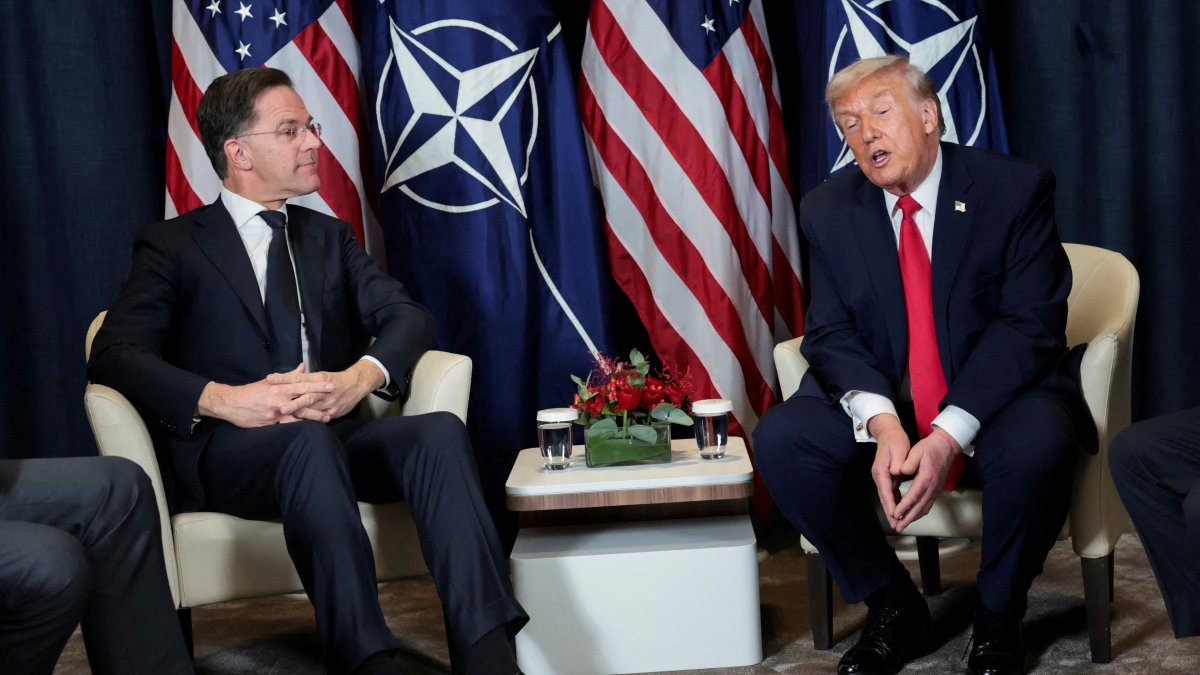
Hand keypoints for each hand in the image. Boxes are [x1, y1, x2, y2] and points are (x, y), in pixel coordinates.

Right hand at [197, 363, 333, 427]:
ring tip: (327, 418)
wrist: (231, 403)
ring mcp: (276, 412)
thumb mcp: (270, 381)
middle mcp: (279, 399)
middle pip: (304, 399)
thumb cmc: (252, 391)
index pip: (303, 384)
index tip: (331, 384)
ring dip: (313, 416)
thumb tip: (303, 366)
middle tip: (334, 401)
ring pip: (298, 414)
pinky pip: (288, 424)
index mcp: (279, 387)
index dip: (318, 385)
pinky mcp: (271, 422)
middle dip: (320, 400)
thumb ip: (289, 375)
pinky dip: (299, 425)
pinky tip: (309, 428)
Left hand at [267, 360, 384, 421]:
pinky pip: (319, 418)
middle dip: (290, 400)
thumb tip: (290, 376)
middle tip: (277, 403)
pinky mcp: (333, 412)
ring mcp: (328, 402)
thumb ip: (305, 377)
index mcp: (318, 378)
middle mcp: (323, 390)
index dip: (284, 378)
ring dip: (296, 412)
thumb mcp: (321, 375)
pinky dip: (309, 420)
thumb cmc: (336, 380)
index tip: (269, 379)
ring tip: (283, 415)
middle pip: (305, 394)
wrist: (357, 384)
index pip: (298, 378)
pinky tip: (298, 425)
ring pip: (311, 408)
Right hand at [869, 413, 911, 531]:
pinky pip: (890, 492)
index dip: (890, 504)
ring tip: (898, 522)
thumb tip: (897, 472)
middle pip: (884, 497)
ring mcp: (882, 476)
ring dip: (892, 509)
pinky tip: (899, 509)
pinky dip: (894, 502)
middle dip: (890, 512)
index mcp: (881, 470)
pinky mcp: (886, 476)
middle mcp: (879, 475)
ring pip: (887, 496)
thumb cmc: (895, 440)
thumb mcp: (898, 448)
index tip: (895, 515)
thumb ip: (898, 461)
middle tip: (896, 525)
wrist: (888, 432)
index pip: (886, 490)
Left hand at [891, 427, 961, 531]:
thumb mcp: (917, 451)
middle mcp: (932, 487)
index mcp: (925, 478)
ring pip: (924, 508)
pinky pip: (928, 505)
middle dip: (908, 519)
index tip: (895, 515)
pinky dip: (920, 513)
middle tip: (897, 528)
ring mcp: (936, 490)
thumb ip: (908, 462)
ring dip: (914, 518)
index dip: (904, 507)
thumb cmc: (929, 448)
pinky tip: (913, 516)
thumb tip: (900, 471)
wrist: (946, 446)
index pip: (913, 496)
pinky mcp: (936, 490)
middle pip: (919, 507)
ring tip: (903, 526)